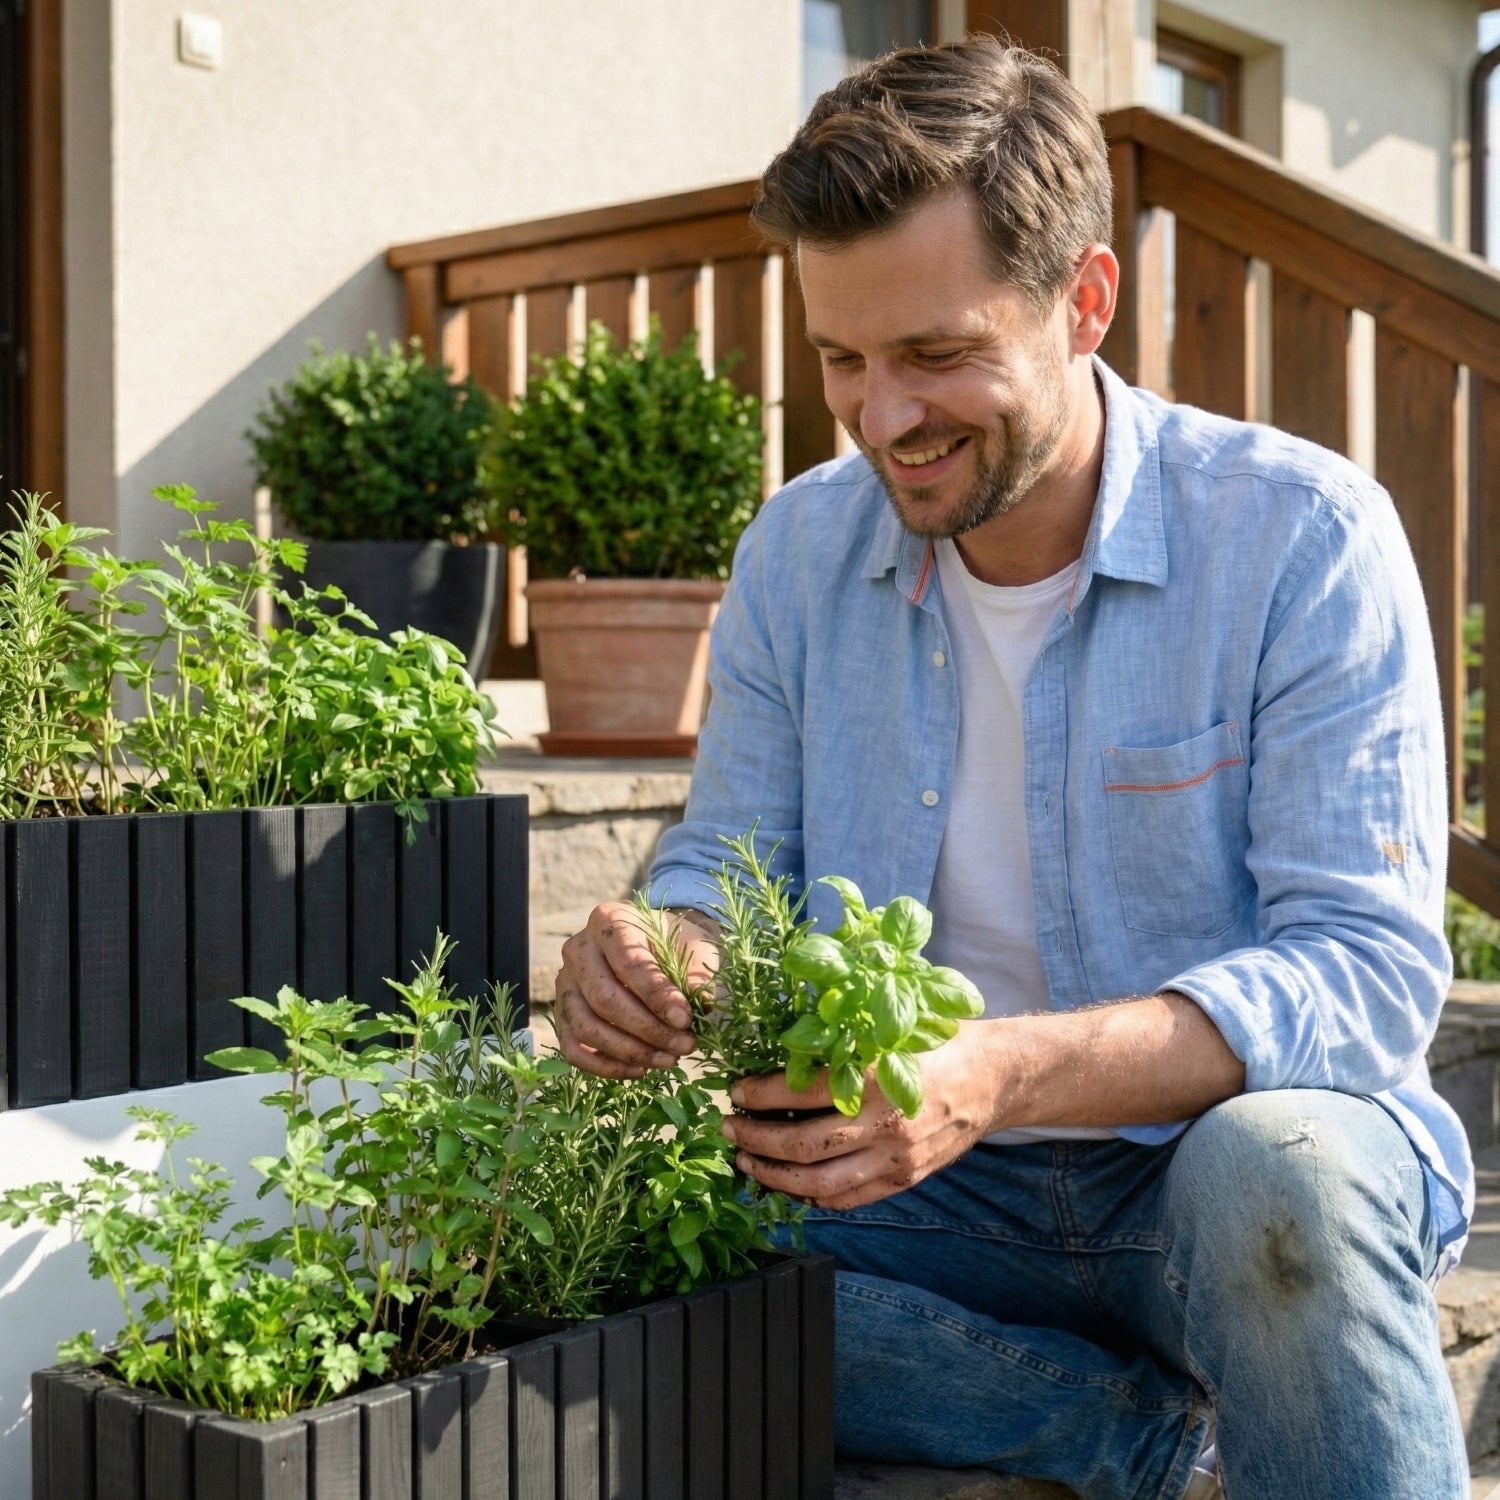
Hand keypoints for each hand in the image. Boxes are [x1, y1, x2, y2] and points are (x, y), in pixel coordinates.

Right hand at [553, 903, 717, 1078]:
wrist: (654, 946)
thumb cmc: (675, 945)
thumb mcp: (694, 947)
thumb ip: (696, 973)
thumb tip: (702, 1005)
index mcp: (609, 921)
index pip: (628, 963)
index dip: (657, 996)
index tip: (685, 1020)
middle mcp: (578, 949)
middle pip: (604, 999)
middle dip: (648, 1030)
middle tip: (684, 1045)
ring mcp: (565, 983)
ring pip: (587, 1028)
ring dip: (630, 1052)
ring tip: (668, 1060)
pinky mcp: (561, 1013)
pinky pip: (574, 1049)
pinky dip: (606, 1067)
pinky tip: (640, 1070)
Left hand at [721, 1025, 997, 1209]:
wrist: (993, 1078)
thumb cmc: (937, 1041)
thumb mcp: (889, 1028)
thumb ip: (843, 1039)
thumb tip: (781, 1042)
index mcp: (875, 1077)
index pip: (798, 1092)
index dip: (758, 1095)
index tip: (736, 1091)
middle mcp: (883, 1123)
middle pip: (800, 1146)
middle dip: (754, 1140)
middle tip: (728, 1130)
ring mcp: (894, 1158)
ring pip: (817, 1182)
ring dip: (773, 1176)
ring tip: (746, 1162)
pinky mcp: (903, 1179)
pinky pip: (847, 1199)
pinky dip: (811, 1196)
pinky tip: (789, 1184)